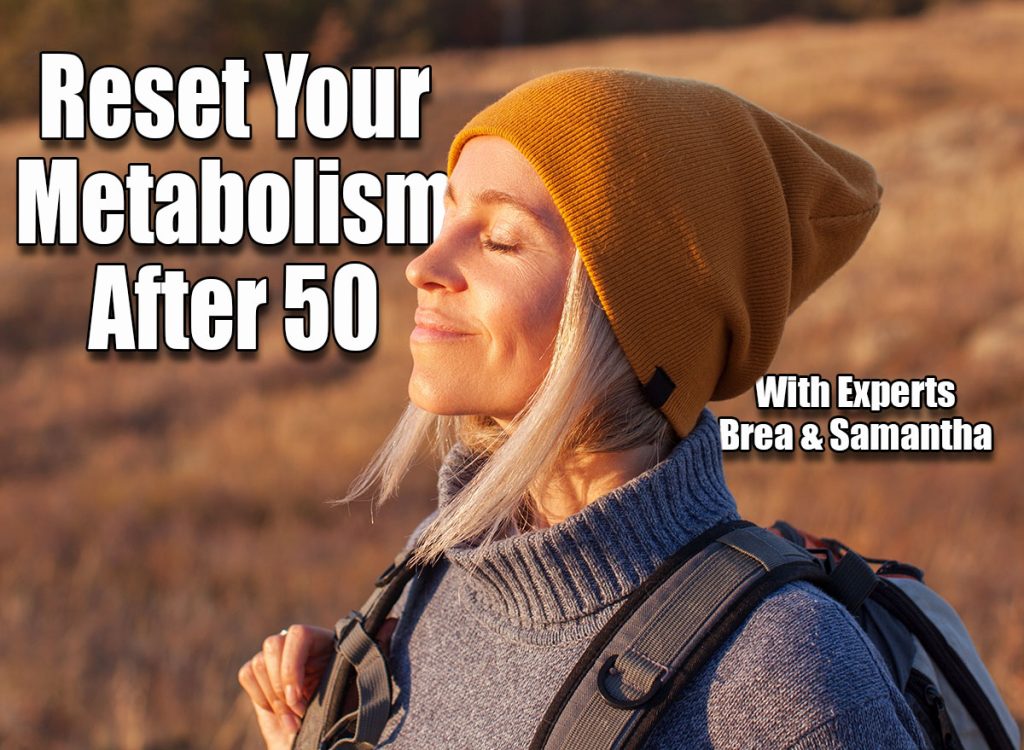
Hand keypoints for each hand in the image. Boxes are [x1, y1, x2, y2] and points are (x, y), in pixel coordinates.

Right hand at [238, 624, 333, 749]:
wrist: (323, 731)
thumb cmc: (341, 709)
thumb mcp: (343, 695)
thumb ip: (331, 688)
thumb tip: (305, 692)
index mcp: (322, 641)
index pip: (298, 635)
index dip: (292, 667)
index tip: (297, 698)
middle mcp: (297, 644)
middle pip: (273, 645)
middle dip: (280, 686)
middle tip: (296, 712)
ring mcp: (276, 657)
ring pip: (259, 663)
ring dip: (272, 697)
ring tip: (292, 719)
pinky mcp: (260, 672)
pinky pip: (247, 674)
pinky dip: (260, 697)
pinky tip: (279, 712)